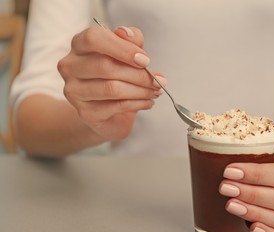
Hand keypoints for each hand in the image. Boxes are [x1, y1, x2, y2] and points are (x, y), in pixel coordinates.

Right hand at [57, 25, 164, 139]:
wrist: (109, 112)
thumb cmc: (118, 76)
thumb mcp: (128, 54)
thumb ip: (130, 41)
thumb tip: (126, 32)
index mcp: (79, 45)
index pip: (94, 38)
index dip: (122, 48)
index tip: (145, 60)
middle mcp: (71, 66)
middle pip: (106, 66)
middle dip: (139, 75)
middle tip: (159, 81)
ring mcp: (75, 91)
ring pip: (112, 88)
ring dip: (141, 91)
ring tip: (156, 92)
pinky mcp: (85, 112)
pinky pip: (116, 106)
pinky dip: (138, 103)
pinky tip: (148, 102)